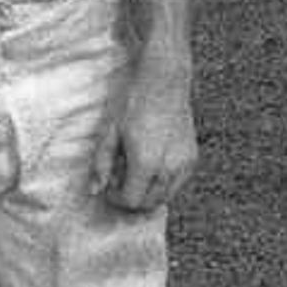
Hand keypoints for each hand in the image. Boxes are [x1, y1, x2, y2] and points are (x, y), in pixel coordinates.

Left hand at [96, 47, 195, 212]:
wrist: (163, 81)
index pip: (131, 201)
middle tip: (119, 180)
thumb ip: (101, 165)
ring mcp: (184, 164)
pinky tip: (151, 165)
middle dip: (131, 199)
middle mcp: (169, 168)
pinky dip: (162, 184)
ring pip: (164, 197)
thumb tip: (94, 192)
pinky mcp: (192, 158)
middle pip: (149, 204)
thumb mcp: (110, 133)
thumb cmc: (133, 103)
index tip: (109, 187)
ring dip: (147, 193)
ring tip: (135, 171)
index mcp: (146, 163)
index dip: (116, 199)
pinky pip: (176, 184)